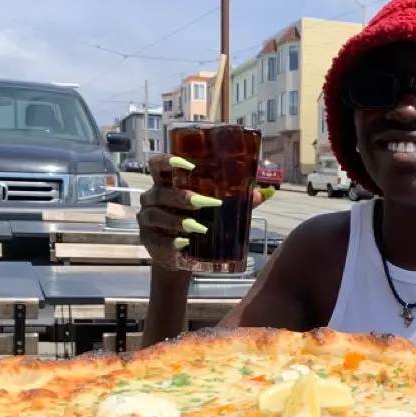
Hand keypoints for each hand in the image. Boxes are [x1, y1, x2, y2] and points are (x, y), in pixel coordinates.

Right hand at [138, 154, 266, 270]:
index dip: (168, 161)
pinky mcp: (148, 240)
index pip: (157, 165)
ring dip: (177, 220)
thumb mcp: (215, 210)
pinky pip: (158, 239)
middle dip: (182, 197)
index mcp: (167, 183)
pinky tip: (184, 243)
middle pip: (161, 192)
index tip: (188, 165)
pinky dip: (171, 241)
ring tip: (199, 227)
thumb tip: (266, 193)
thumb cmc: (197, 221)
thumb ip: (238, 200)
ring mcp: (148, 219)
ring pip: (157, 215)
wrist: (181, 255)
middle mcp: (153, 198)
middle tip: (204, 202)